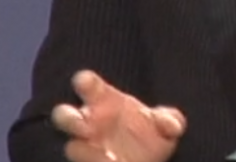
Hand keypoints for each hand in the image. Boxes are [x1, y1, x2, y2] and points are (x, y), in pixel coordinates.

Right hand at [50, 70, 186, 161]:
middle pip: (64, 115)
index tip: (84, 81)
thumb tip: (172, 125)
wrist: (146, 160)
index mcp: (103, 100)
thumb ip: (170, 120)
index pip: (88, 85)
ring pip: (71, 146)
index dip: (84, 81)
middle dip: (69, 118)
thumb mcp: (166, 125)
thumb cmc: (149, 133)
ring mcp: (87, 146)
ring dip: (83, 151)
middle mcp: (89, 122)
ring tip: (105, 155)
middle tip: (84, 126)